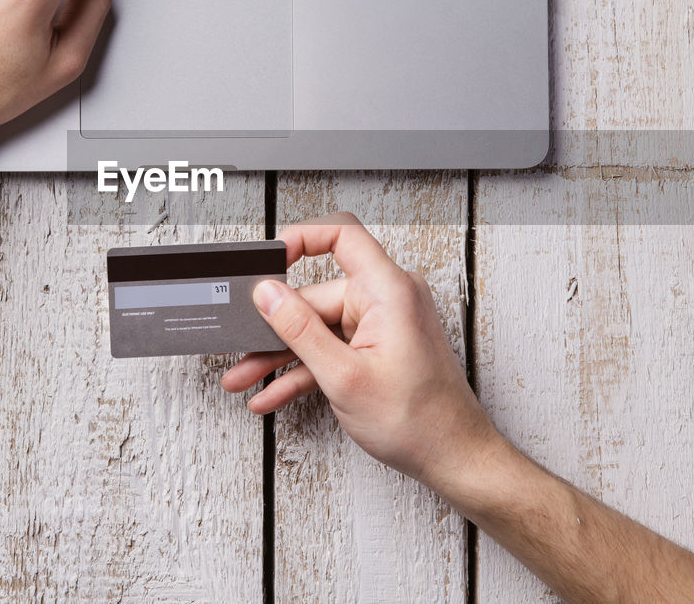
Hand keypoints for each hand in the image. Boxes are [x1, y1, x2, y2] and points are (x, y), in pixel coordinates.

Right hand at [221, 212, 506, 488]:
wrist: (453, 459)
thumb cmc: (420, 420)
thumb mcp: (343, 376)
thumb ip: (300, 331)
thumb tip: (268, 294)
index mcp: (388, 291)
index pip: (341, 236)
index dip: (301, 239)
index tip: (269, 262)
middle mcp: (387, 300)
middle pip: (317, 296)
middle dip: (274, 327)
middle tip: (240, 348)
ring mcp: (382, 325)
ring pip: (318, 329)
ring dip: (281, 355)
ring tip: (244, 378)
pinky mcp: (377, 349)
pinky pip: (331, 350)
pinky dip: (304, 370)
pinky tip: (272, 392)